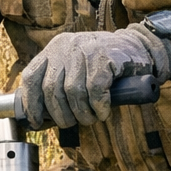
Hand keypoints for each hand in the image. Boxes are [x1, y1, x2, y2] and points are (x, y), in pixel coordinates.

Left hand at [18, 25, 170, 127]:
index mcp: (54, 49)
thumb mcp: (75, 68)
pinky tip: (103, 111)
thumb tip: (41, 116)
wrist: (139, 48)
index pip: (31, 77)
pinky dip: (98, 106)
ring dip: (82, 113)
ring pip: (73, 92)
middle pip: (52, 89)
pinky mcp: (104, 57)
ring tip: (90, 118)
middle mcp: (65, 46)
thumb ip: (59, 83)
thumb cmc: (104, 66)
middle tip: (72, 123)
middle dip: (61, 114)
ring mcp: (85, 50)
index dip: (31, 103)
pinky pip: (95, 90)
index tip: (36, 121)